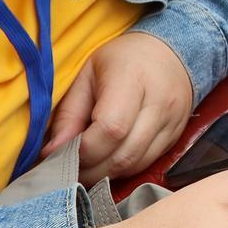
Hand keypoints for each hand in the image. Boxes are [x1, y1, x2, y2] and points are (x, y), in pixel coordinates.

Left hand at [47, 32, 195, 183]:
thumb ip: (68, 114)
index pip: (111, 128)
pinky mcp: (175, 137)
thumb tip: (52, 152)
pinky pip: (145, 164)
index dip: (84, 150)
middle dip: (90, 169)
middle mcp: (159, 103)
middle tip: (66, 168)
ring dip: (104, 173)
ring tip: (83, 167)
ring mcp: (172, 123)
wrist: (170, 54)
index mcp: (132, 78)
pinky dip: (121, 169)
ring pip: (134, 164)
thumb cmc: (121, 60)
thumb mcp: (87, 75)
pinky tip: (105, 161)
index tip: (60, 154)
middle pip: (123, 154)